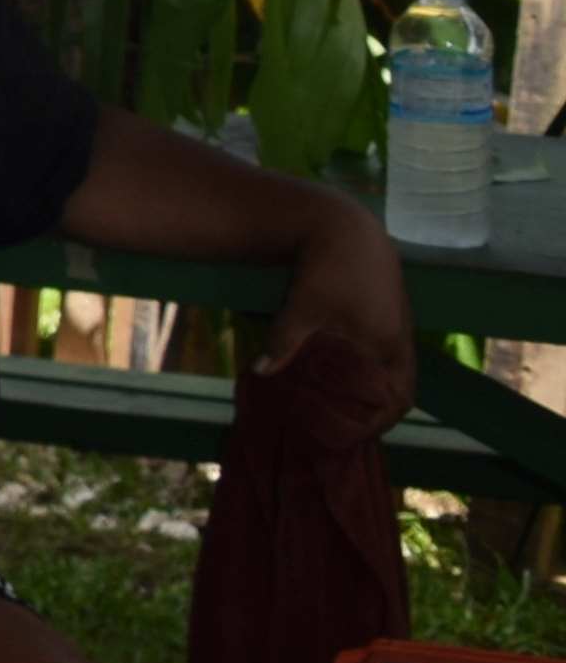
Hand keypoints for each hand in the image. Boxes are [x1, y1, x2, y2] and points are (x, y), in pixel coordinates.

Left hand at [280, 204, 419, 432]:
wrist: (344, 225)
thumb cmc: (327, 267)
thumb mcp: (303, 307)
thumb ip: (285, 342)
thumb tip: (261, 372)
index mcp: (387, 344)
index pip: (397, 399)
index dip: (379, 423)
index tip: (351, 437)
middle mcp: (400, 338)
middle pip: (399, 389)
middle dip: (378, 412)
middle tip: (346, 427)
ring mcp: (398, 324)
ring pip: (394, 370)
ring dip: (375, 390)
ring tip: (344, 406)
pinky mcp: (389, 311)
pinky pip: (387, 352)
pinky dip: (373, 368)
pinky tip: (345, 371)